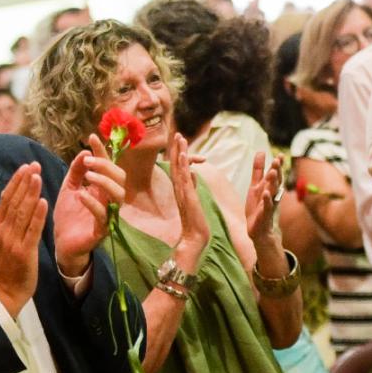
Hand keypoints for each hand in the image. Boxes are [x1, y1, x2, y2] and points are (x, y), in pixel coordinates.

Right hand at [0, 165, 45, 315]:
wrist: (6, 291)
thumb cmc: (7, 265)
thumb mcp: (2, 240)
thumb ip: (7, 221)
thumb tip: (13, 200)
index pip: (6, 199)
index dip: (15, 182)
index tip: (25, 167)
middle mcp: (3, 232)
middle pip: (13, 202)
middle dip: (24, 182)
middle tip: (34, 165)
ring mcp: (13, 241)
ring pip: (22, 213)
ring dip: (30, 193)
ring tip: (37, 177)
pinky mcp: (24, 251)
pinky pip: (32, 230)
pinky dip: (37, 215)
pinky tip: (43, 202)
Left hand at [53, 138, 127, 272]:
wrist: (62, 244)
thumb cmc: (68, 216)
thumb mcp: (68, 189)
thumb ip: (75, 172)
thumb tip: (83, 153)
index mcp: (102, 188)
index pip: (108, 166)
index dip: (102, 151)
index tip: (91, 137)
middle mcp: (109, 200)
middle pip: (120, 178)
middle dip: (106, 165)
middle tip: (88, 160)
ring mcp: (108, 215)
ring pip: (118, 195)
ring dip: (104, 182)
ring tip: (88, 176)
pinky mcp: (101, 231)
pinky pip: (103, 216)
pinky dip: (93, 203)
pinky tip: (81, 195)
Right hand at [168, 133, 210, 265]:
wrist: (194, 240)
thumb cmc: (195, 223)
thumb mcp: (194, 200)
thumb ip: (191, 187)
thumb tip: (192, 174)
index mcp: (182, 190)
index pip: (178, 168)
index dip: (177, 153)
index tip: (179, 139)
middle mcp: (179, 190)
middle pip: (175, 166)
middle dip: (176, 148)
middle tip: (176, 132)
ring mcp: (182, 194)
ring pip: (178, 170)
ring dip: (178, 153)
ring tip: (179, 138)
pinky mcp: (187, 198)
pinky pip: (183, 180)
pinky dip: (182, 167)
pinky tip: (182, 156)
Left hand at [244, 152, 280, 245]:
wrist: (259, 230)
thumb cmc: (258, 207)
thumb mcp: (255, 186)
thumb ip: (258, 170)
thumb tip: (261, 151)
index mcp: (270, 188)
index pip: (276, 175)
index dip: (278, 165)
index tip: (280, 155)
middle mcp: (272, 195)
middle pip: (276, 182)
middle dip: (277, 171)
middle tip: (277, 160)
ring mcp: (269, 205)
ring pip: (272, 192)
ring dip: (273, 183)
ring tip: (272, 172)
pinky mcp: (264, 215)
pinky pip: (266, 207)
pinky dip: (267, 200)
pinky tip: (266, 193)